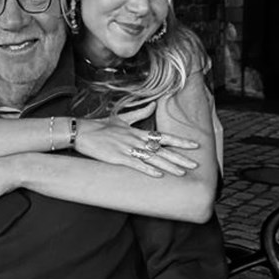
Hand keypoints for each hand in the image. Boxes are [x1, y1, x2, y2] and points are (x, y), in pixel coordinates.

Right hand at [74, 104, 199, 177]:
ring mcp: (127, 149)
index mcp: (138, 132)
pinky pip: (136, 164)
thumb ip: (139, 113)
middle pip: (162, 150)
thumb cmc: (100, 126)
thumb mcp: (121, 118)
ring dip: (168, 166)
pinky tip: (158, 175)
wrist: (82, 131)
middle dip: (180, 157)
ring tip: (182, 173)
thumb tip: (153, 104)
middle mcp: (136, 140)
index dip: (180, 141)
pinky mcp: (118, 157)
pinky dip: (147, 169)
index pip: (164, 137)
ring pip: (152, 158)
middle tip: (195, 165)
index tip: (195, 145)